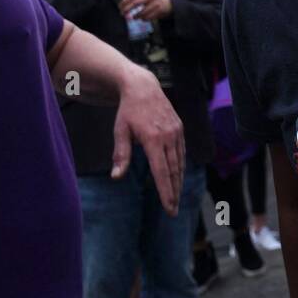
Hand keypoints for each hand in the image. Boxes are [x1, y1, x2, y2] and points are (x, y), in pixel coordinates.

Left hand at [112, 67, 185, 214]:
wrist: (143, 87)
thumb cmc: (128, 111)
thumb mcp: (120, 131)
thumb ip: (121, 155)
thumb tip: (116, 177)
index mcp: (153, 139)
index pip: (162, 172)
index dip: (166, 192)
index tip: (169, 207)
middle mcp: (169, 136)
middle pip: (174, 171)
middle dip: (174, 193)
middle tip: (173, 211)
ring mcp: (176, 132)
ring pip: (180, 163)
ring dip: (178, 182)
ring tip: (175, 198)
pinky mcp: (179, 128)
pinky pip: (181, 152)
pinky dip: (179, 167)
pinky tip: (177, 177)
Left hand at [119, 0, 172, 20]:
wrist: (169, 3)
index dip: (124, 2)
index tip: (119, 7)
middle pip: (136, 2)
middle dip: (128, 9)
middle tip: (122, 14)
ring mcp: (156, 3)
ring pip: (143, 12)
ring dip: (136, 16)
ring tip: (133, 18)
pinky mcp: (160, 10)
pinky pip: (149, 17)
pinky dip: (144, 19)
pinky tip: (143, 19)